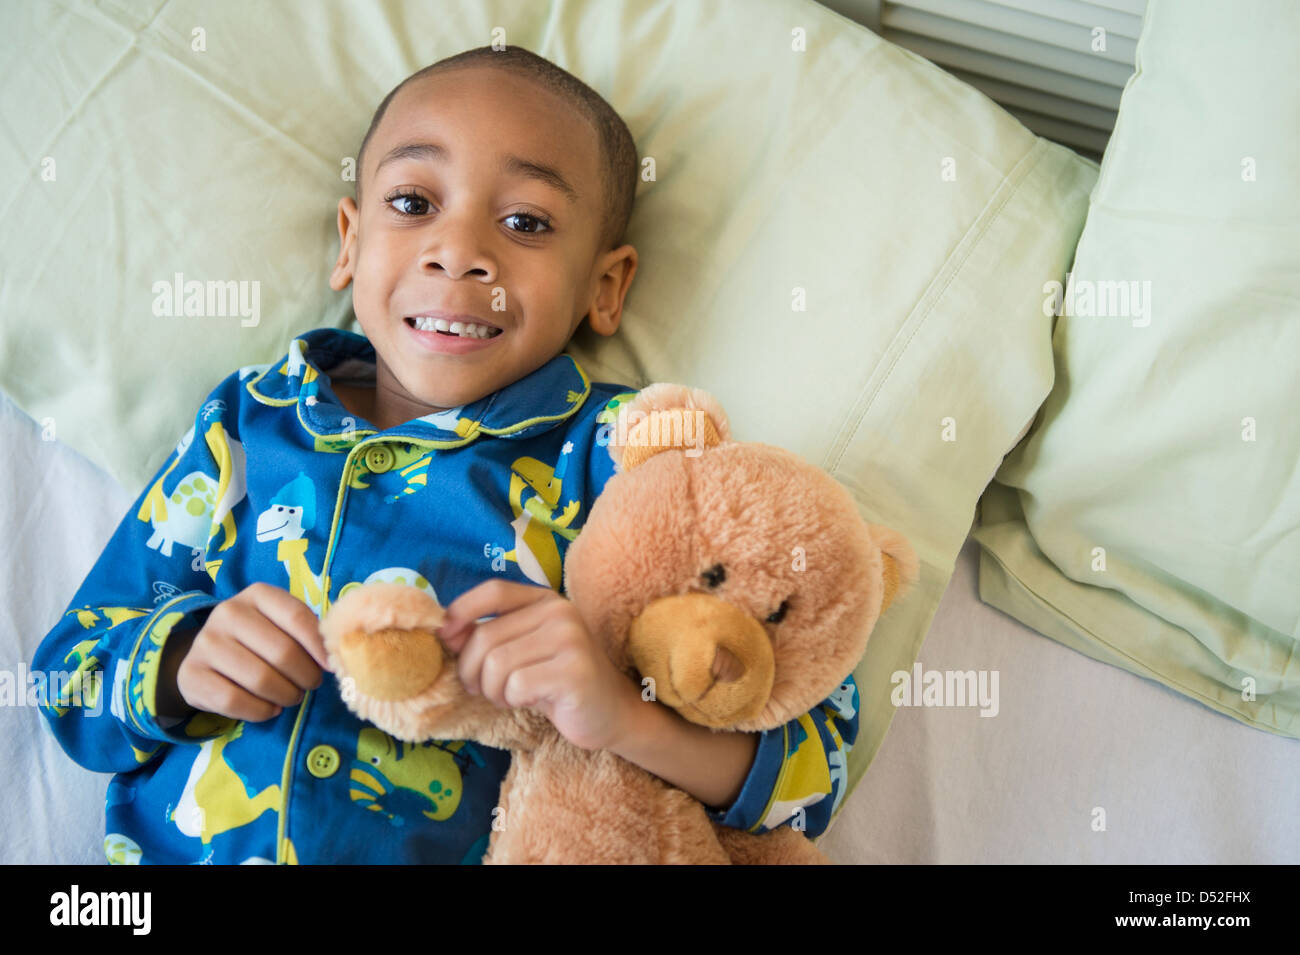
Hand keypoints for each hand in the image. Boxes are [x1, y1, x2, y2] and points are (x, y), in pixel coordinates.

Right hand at [167, 583, 330, 722]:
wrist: (206, 656)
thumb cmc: (258, 638)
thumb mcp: (281, 623)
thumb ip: (308, 631)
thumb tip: (335, 656)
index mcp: (257, 594)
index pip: (297, 618)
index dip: (319, 647)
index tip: (330, 666)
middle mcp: (228, 613)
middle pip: (283, 652)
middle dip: (306, 676)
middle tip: (309, 685)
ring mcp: (205, 643)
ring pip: (261, 680)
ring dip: (286, 696)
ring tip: (291, 696)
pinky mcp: (191, 675)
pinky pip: (235, 702)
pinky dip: (261, 711)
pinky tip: (269, 708)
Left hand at [439, 579, 639, 751]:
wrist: (609, 713)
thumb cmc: (556, 681)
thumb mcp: (522, 650)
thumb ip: (489, 634)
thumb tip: (445, 630)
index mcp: (545, 599)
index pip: (493, 591)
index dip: (461, 611)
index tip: (445, 638)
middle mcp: (560, 612)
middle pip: (486, 636)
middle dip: (471, 670)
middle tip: (482, 688)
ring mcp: (570, 640)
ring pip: (496, 664)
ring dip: (492, 690)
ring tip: (509, 695)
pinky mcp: (574, 672)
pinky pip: (516, 686)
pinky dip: (512, 700)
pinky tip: (529, 702)